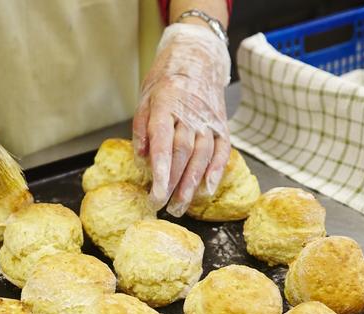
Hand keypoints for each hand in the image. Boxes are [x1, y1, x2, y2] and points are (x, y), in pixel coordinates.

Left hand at [133, 23, 231, 216]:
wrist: (198, 56)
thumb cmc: (166, 79)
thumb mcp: (145, 97)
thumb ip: (142, 128)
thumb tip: (143, 160)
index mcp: (166, 104)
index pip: (163, 143)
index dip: (160, 172)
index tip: (154, 194)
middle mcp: (189, 113)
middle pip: (182, 154)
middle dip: (173, 184)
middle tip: (164, 207)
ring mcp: (208, 119)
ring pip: (201, 156)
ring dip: (192, 184)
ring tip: (181, 206)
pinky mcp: (221, 124)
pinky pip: (221, 150)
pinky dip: (216, 170)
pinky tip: (209, 188)